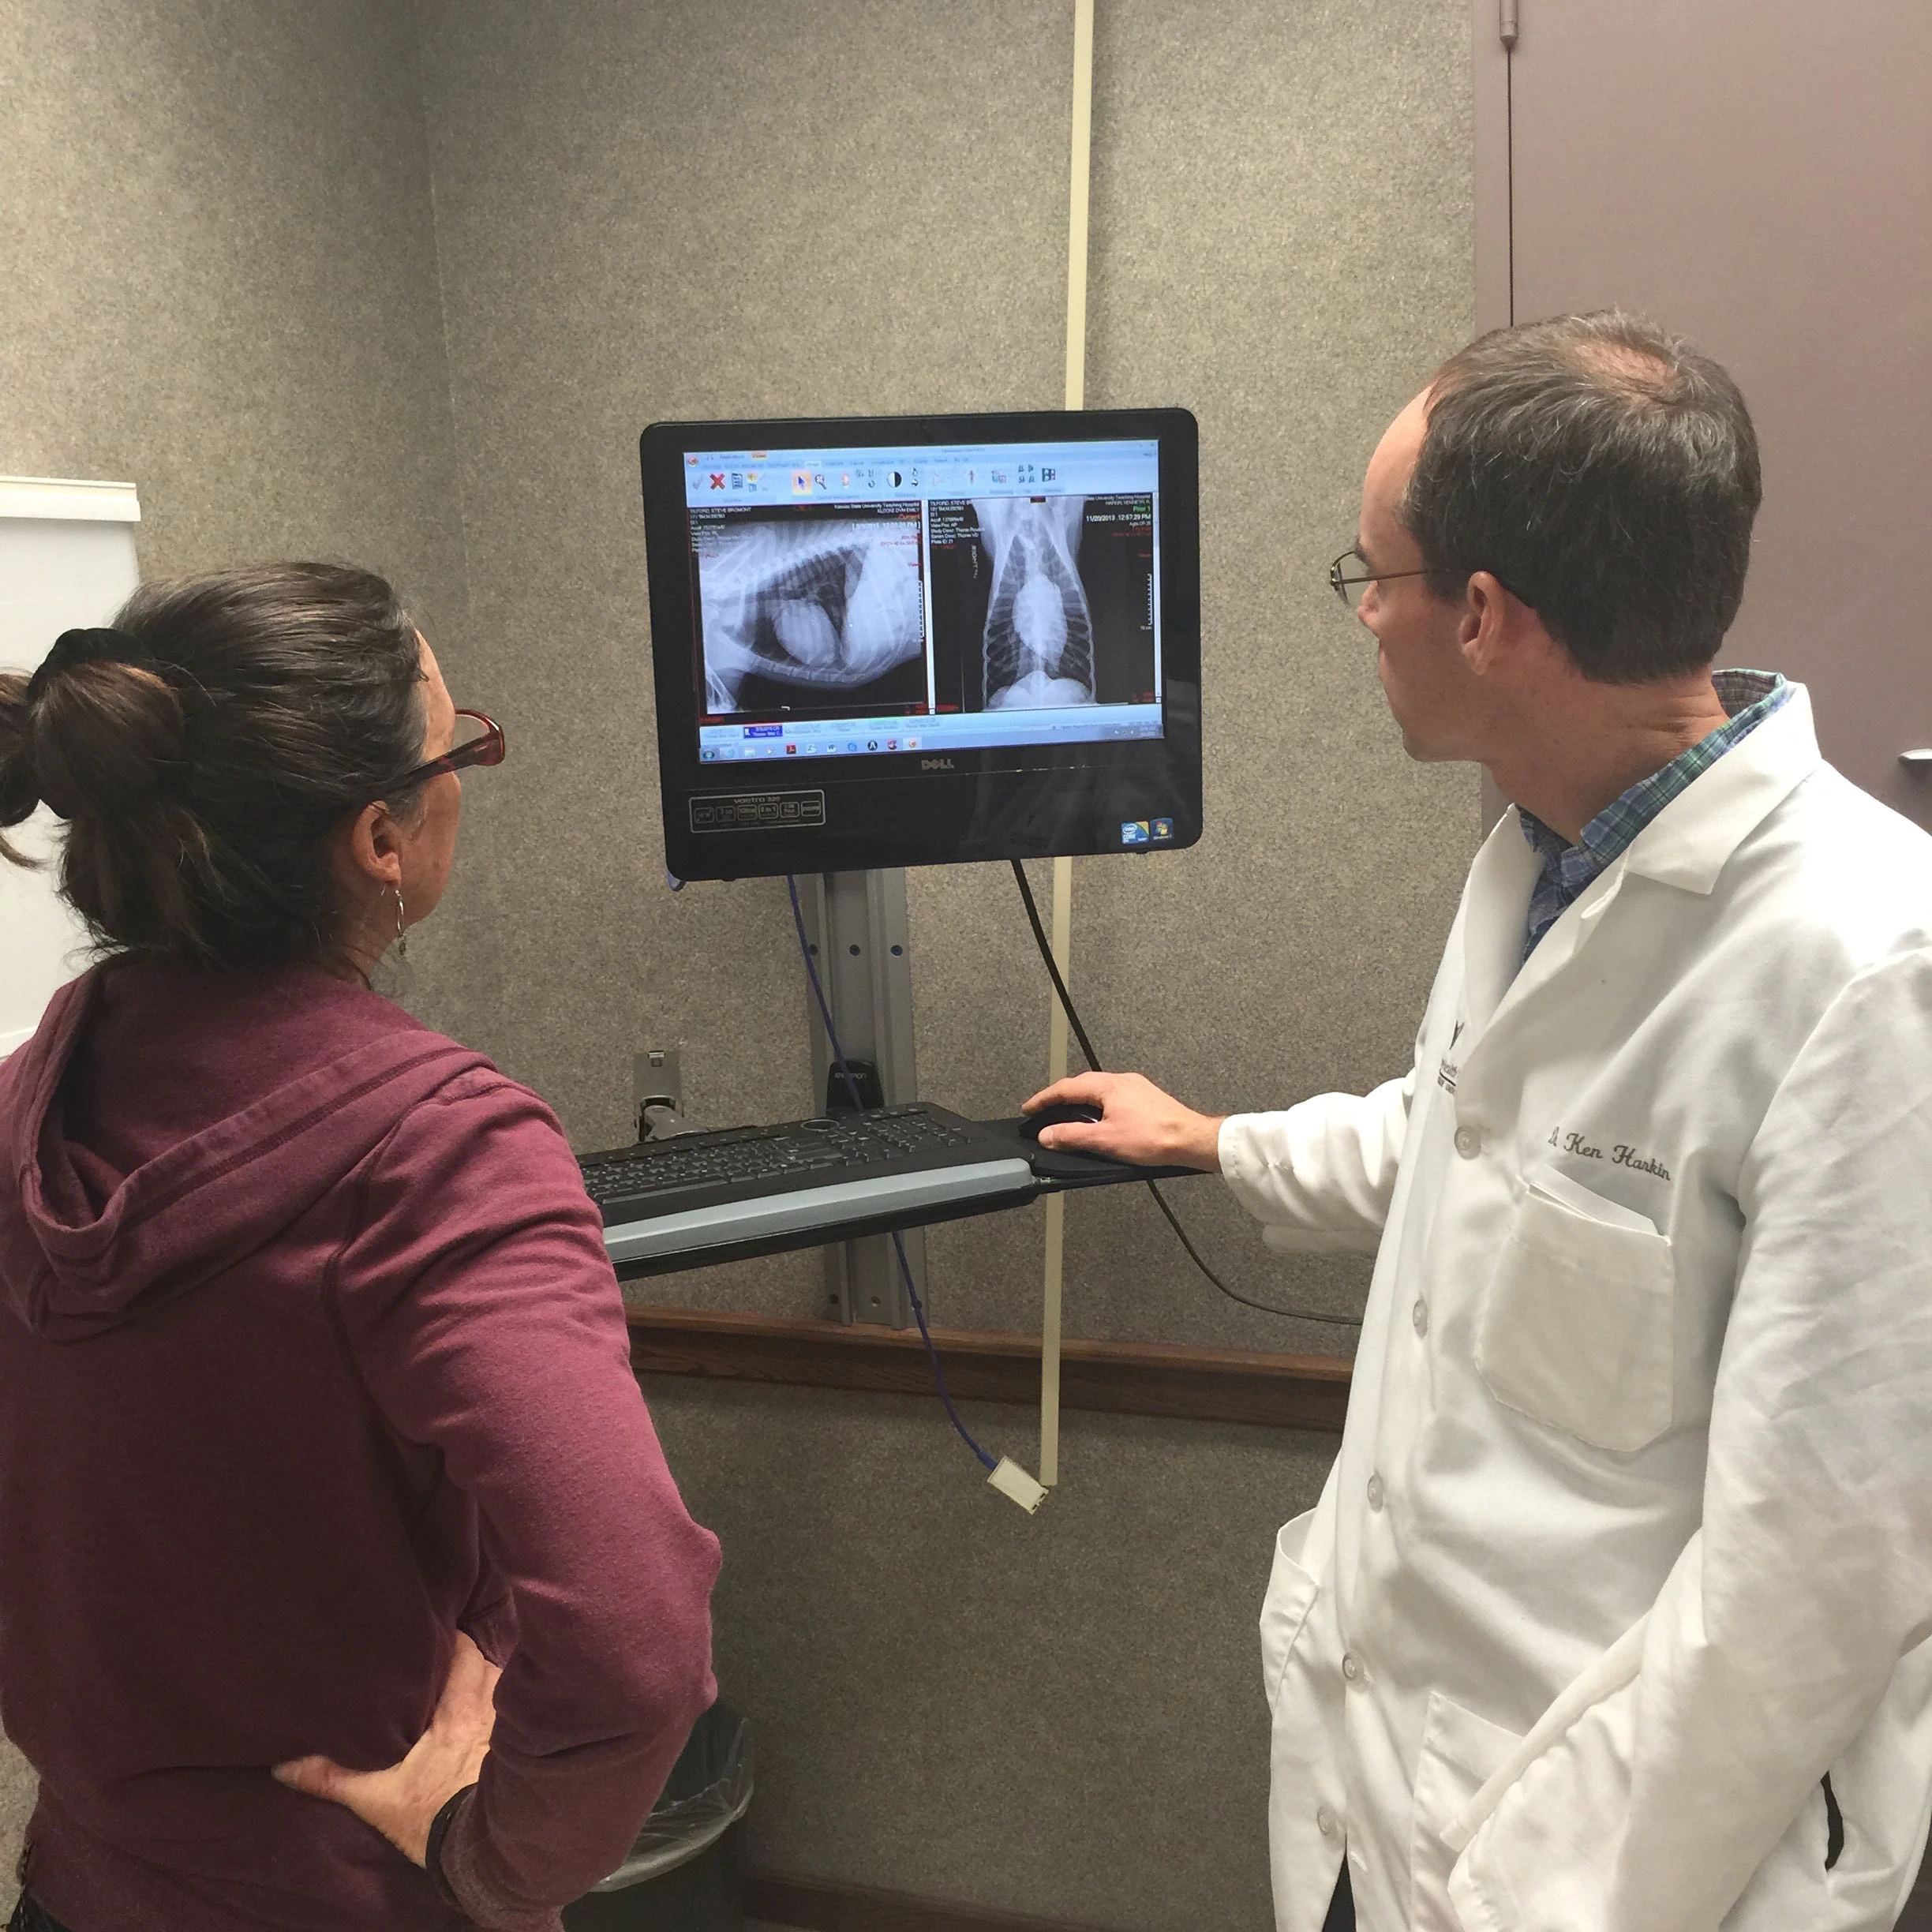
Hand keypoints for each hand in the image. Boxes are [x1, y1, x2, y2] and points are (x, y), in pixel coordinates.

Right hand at [273, 1632, 501, 1866]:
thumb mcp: (375, 1799)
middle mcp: (487, 1712)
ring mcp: (507, 1730)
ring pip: (502, 1684)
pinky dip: (502, 1703)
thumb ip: (333, 1777)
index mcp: (457, 1712)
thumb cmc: (430, 1818)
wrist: (479, 1850)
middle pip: (487, 1662)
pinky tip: (487, 1710)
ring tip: (466, 1674)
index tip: (433, 1631)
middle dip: (470, 1653)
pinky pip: (514, 1711)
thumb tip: (285, 1765)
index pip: (465, 1653)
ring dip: (487, 1676)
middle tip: (447, 1650)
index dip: (453, 1639)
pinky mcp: (517, 1752)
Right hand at [1022, 1071, 1225, 1169]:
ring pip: (1099, 1090)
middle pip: (1082, 1084)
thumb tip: (1047, 1135)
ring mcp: (1136, 1089)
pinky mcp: (1147, 1099)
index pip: (1066, 1088)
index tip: (1029, 1108)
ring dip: (1080, 1101)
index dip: (1043, 1099)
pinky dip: (1098, 1106)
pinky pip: (1114, 1098)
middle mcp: (1122, 1081)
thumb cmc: (1154, 1138)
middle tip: (1044, 1110)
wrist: (1190, 1140)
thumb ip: (1071, 1136)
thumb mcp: (1104, 1140)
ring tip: (1068, 1116)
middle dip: (1060, 1097)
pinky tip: (1100, 1120)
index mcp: (1108, 1086)